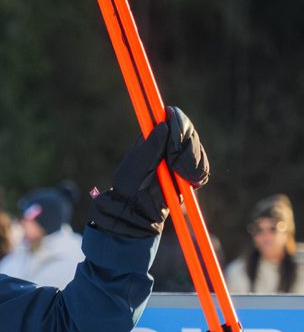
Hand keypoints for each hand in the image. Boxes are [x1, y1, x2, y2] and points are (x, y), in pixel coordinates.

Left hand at [88, 106, 209, 237]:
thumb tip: (163, 124)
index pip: (173, 119)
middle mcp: (169, 145)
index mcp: (154, 138)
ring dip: (192, 161)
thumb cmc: (130, 187)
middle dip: (185, 146)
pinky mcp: (189, 175)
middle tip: (175, 162)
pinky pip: (202, 168)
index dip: (179, 123)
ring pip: (198, 150)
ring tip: (179, 174)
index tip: (177, 134)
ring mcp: (180, 159)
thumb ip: (151, 146)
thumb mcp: (137, 165)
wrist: (136, 211)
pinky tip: (189, 181)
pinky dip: (198, 173)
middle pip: (189, 133)